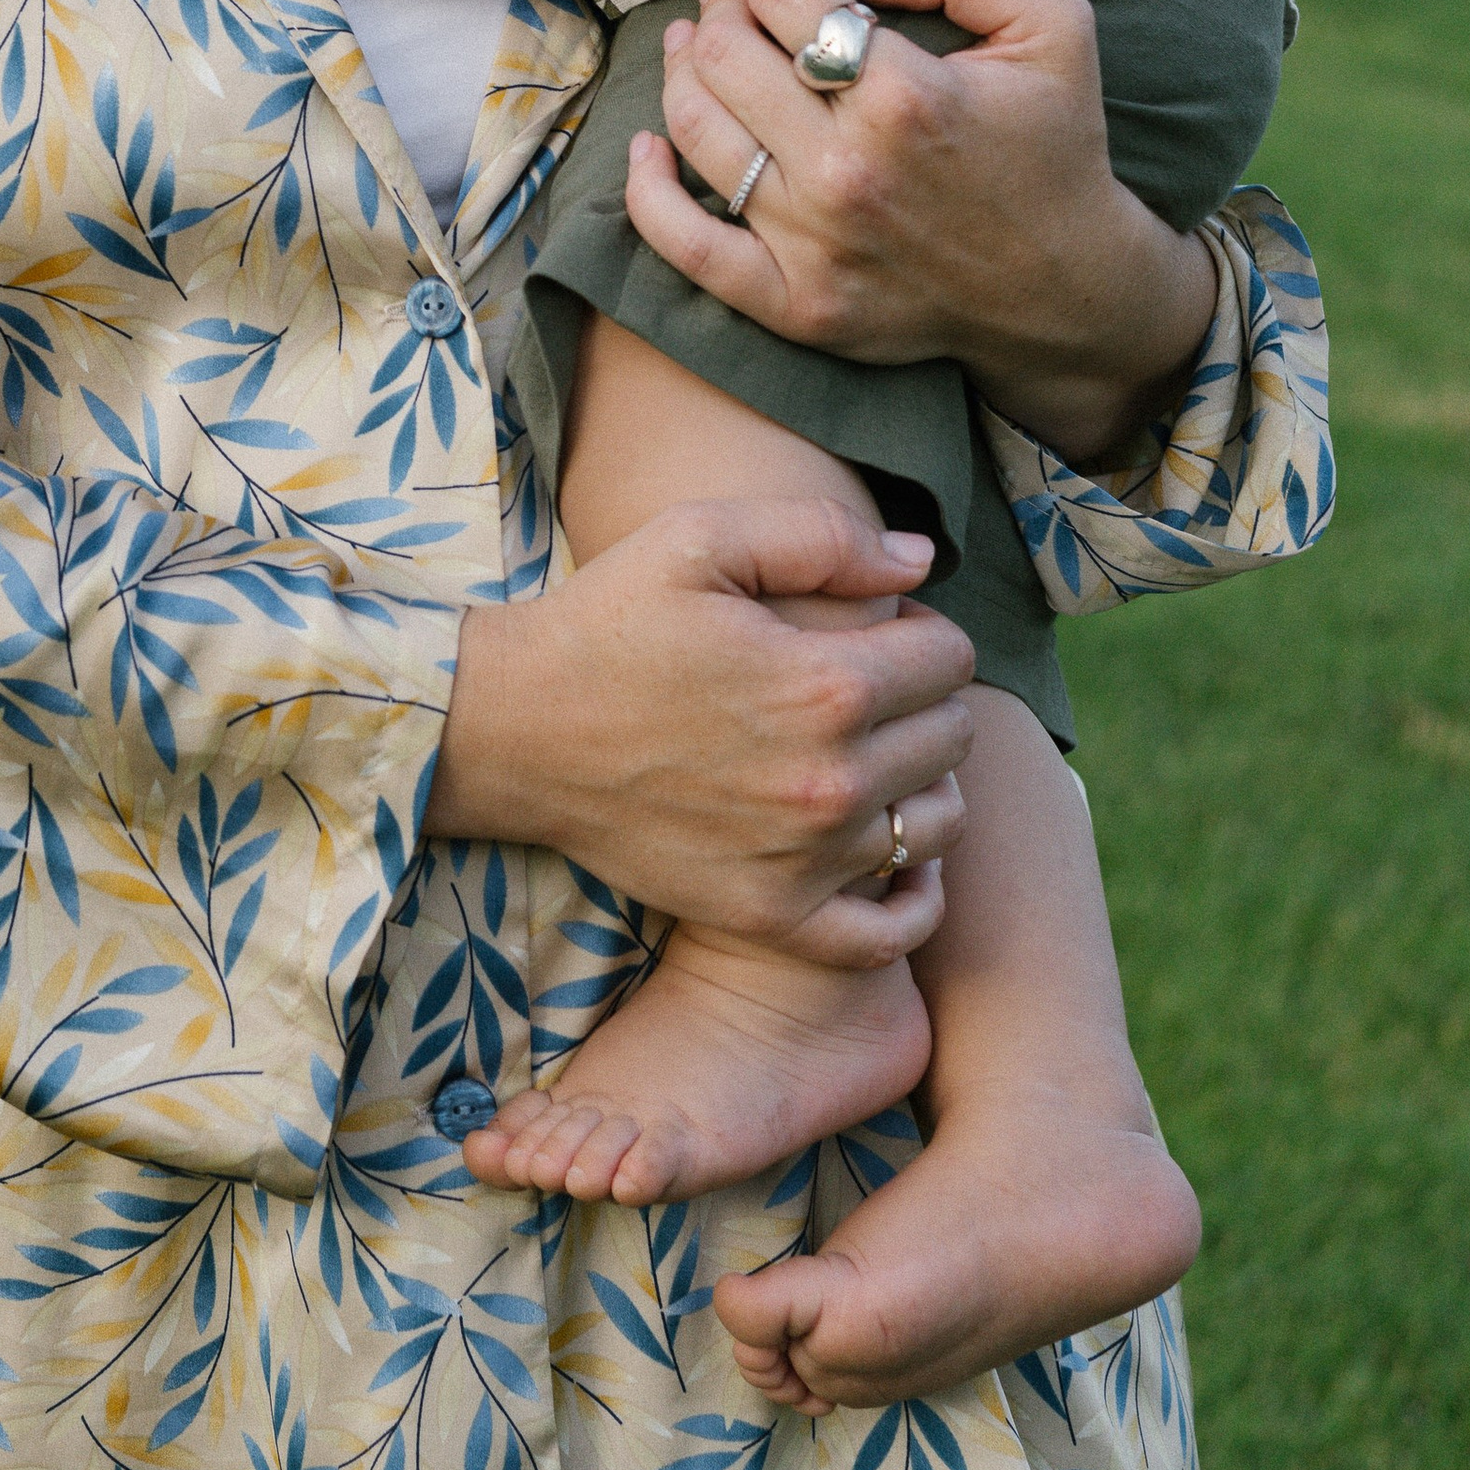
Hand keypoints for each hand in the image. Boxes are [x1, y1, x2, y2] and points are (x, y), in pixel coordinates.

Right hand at [433, 500, 974, 957]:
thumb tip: (920, 561)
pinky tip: (889, 855)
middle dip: (924, 700)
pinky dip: (911, 897)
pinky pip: (892, 932)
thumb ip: (822, 536)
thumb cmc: (608, 624)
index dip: (920, 631)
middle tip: (861, 687)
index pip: (951, 659)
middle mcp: (829, 783)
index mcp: (823, 685)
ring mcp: (804, 862)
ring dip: (921, 786)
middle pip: (953, 739)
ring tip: (868, 757)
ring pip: (939, 827)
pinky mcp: (773, 917)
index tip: (874, 629)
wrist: (516, 731)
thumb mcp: (700, 540)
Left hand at [620, 0, 1219, 465]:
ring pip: (697, 130)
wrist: (1067, 290)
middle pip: (729, 57)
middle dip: (720, 10)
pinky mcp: (795, 303)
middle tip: (729, 0)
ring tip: (693, 47)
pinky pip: (687, 246)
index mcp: (907, 95)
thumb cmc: (1055, 146)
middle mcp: (849, 169)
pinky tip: (645, 149)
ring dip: (681, 73)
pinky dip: (648, 193)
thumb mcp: (1053, 25)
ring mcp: (814, 243)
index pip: (788, 0)